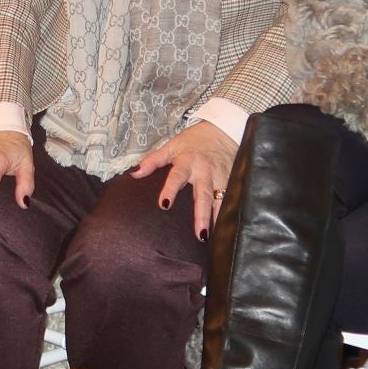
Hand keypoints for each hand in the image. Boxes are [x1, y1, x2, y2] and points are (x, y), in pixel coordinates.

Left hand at [132, 120, 236, 238]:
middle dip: (202, 214)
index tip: (164, 205)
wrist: (222, 131)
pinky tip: (228, 229)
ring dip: (218, 218)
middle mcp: (205, 171)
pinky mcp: (233, 180)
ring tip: (215, 237)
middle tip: (200, 234)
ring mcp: (221, 177)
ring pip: (221, 200)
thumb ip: (153, 160)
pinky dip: (230, 213)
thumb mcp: (172, 146)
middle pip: (203, 195)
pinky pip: (232, 199)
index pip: (177, 177)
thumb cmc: (193, 141)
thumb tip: (134, 174)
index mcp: (187, 162)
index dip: (170, 190)